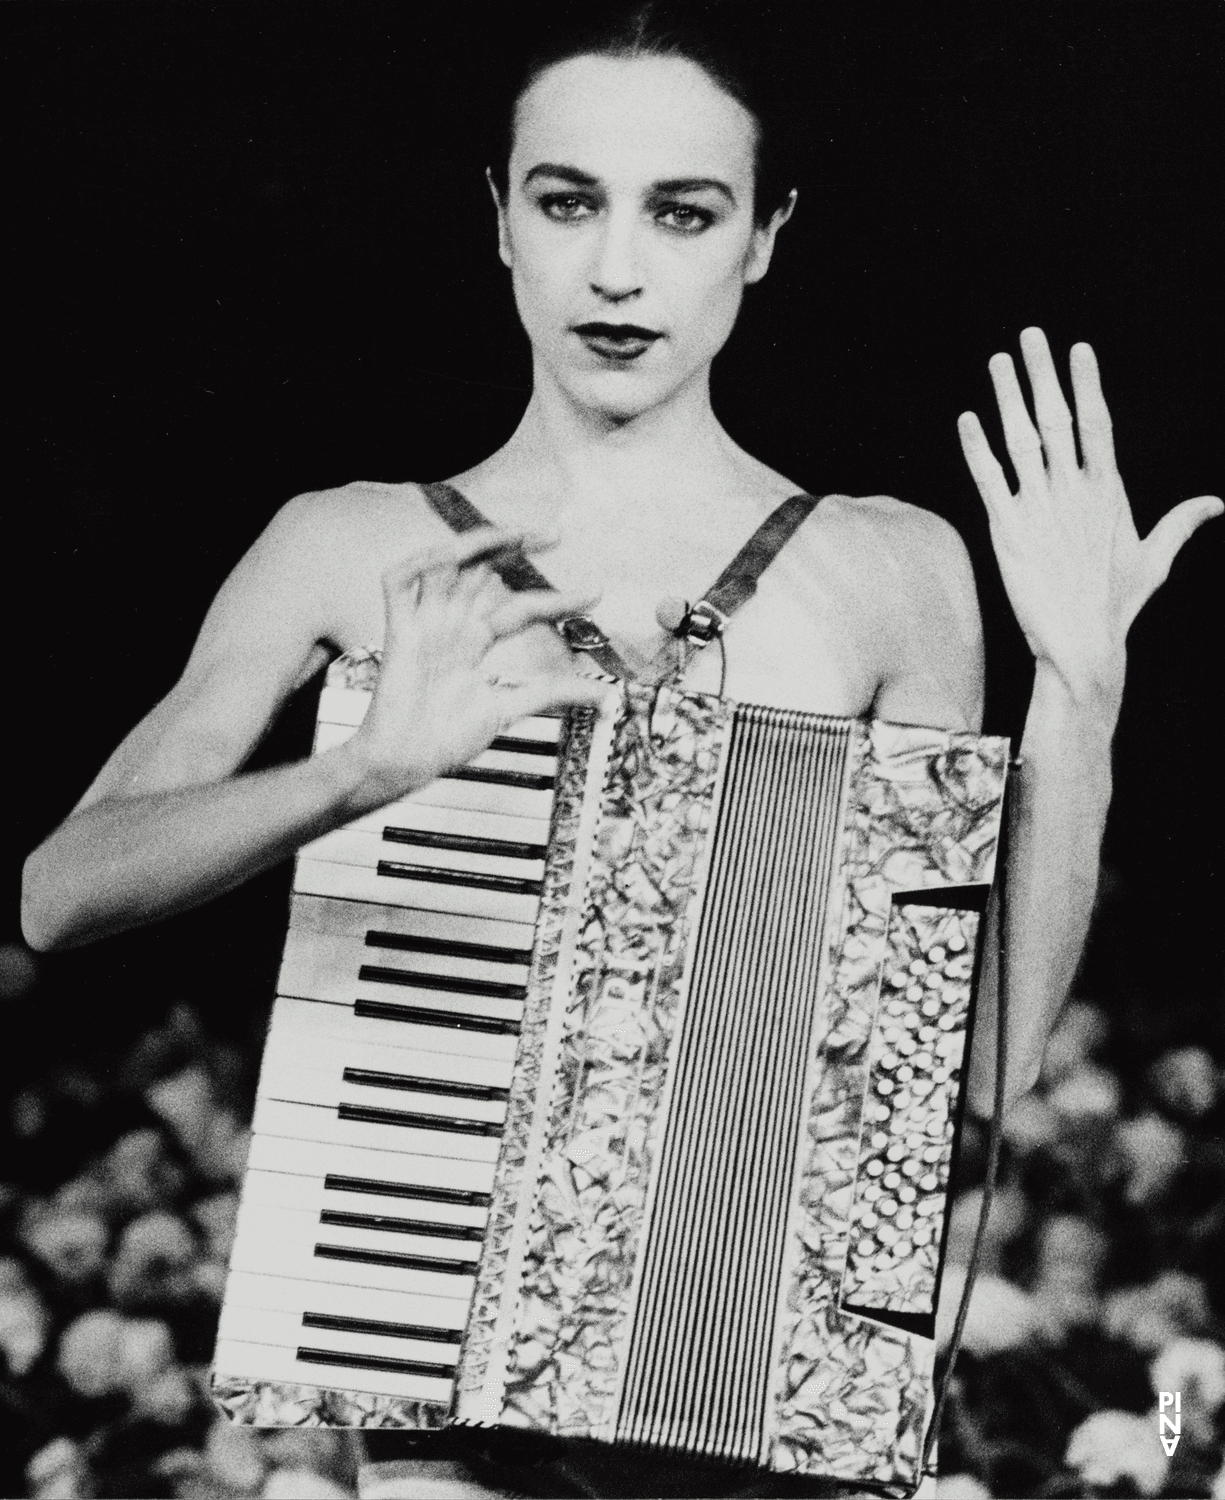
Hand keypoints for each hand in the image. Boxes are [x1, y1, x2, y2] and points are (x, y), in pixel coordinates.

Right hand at [342, 528, 607, 807]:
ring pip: (445, 565)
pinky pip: (400, 581)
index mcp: (473, 642)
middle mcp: (451, 626)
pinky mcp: (397, 631)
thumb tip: (607, 697)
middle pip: (482, 571)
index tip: (595, 593)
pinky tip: (454, 555)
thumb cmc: (446, 740)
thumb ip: (554, 694)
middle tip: (555, 533)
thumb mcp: (510, 708)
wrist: (403, 764)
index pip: (519, 607)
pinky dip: (421, 562)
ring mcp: (424, 625)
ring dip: (476, 543)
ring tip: (515, 533)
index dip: (557, 598)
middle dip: (515, 546)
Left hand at [958, 327, 1220, 707]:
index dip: (1086, 383)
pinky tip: (967, 419)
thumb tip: (1218, 504)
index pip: (1097, 423)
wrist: (1081, 644)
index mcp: (1108, 491)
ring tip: (998, 360)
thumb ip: (1181, 522)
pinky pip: (990, 479)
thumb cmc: (1116, 604)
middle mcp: (1074, 491)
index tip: (1078, 348)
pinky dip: (977, 448)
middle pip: (1056, 418)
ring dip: (1008, 397)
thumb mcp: (1155, 558)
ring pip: (1021, 439)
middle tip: (1031, 334)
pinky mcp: (1007, 530)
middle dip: (1043, 373)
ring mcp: (1039, 508)